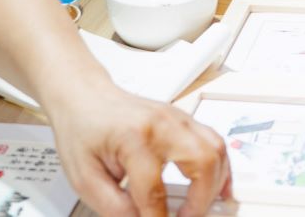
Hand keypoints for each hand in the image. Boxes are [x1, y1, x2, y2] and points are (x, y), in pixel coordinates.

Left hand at [41, 77, 230, 216]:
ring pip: (216, 150)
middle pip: (201, 163)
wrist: (84, 98)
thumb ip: (113, 207)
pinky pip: (215, 142)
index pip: (153, 191)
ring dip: (215, 185)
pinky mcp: (183, 120)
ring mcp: (176, 118)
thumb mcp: (84, 177)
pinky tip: (217, 189)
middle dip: (199, 202)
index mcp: (133, 137)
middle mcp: (160, 124)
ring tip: (201, 209)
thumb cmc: (83, 129)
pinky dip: (221, 168)